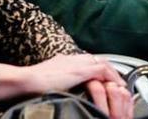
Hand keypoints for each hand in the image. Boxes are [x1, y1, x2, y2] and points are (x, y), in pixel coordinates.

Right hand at [0, 54, 131, 117]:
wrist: (27, 80)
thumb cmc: (32, 83)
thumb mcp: (48, 80)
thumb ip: (57, 81)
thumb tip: (60, 89)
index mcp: (65, 60)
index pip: (86, 61)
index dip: (97, 68)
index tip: (103, 77)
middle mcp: (73, 58)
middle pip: (97, 60)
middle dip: (108, 70)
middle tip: (116, 80)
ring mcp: (78, 63)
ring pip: (103, 63)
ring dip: (112, 74)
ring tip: (119, 84)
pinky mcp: (81, 70)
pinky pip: (102, 71)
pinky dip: (110, 78)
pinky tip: (115, 86)